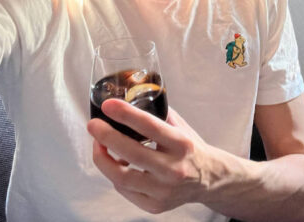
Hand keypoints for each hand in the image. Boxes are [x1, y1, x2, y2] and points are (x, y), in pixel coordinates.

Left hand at [87, 99, 213, 213]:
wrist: (210, 179)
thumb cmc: (191, 149)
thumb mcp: (181, 127)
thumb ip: (158, 113)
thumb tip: (129, 98)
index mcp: (182, 144)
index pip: (150, 126)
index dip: (125, 114)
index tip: (107, 106)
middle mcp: (174, 169)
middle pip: (131, 153)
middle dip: (106, 137)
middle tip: (93, 125)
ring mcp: (164, 191)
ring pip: (121, 177)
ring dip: (103, 159)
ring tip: (98, 145)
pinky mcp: (155, 205)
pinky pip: (124, 190)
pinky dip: (114, 175)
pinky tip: (114, 163)